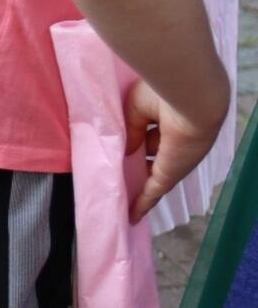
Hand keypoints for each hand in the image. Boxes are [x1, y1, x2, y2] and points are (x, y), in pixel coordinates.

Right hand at [125, 77, 227, 223]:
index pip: (154, 136)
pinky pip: (153, 192)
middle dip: (138, 163)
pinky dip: (142, 204)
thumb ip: (131, 130)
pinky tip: (130, 215)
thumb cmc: (163, 93)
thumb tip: (125, 151)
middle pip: (154, 158)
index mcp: (172, 121)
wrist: (190, 97)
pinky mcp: (170, 174)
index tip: (123, 148)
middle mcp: (176, 144)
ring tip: (116, 193)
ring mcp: (174, 161)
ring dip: (137, 184)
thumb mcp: (137, 107)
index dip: (139, 142)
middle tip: (117, 171)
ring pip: (151, 177)